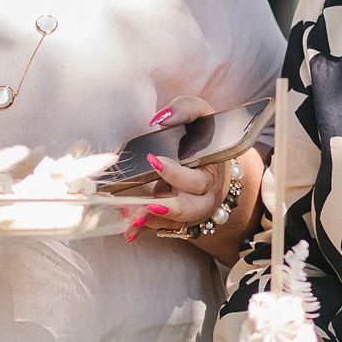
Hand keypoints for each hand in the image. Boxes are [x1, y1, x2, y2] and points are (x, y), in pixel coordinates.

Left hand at [123, 96, 216, 242]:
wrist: (212, 158)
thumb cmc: (203, 136)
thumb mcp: (200, 115)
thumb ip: (185, 109)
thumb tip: (161, 119)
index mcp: (212, 170)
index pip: (199, 177)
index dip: (178, 174)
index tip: (154, 160)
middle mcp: (204, 194)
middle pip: (192, 207)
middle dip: (171, 208)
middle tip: (148, 204)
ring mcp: (191, 209)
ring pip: (176, 222)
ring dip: (155, 222)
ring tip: (133, 220)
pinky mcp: (177, 217)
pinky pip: (162, 227)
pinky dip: (146, 230)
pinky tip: (129, 232)